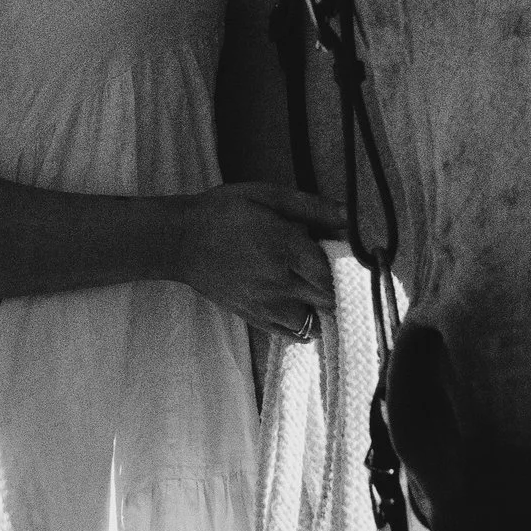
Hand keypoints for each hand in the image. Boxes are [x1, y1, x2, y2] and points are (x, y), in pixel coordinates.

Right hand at [173, 183, 343, 336]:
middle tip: (337, 278)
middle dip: (335, 290)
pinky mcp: (252, 317)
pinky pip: (289, 335)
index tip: (345, 259)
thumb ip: (311, 207)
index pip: (331, 271)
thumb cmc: (225, 211)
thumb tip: (350, 214)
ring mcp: (265, 304)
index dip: (344, 268)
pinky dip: (303, 328)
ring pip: (311, 323)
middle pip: (326, 300)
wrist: (180, 240)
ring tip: (317, 295)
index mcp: (285, 247)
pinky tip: (302, 311)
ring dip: (319, 310)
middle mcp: (278, 281)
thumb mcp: (267, 196)